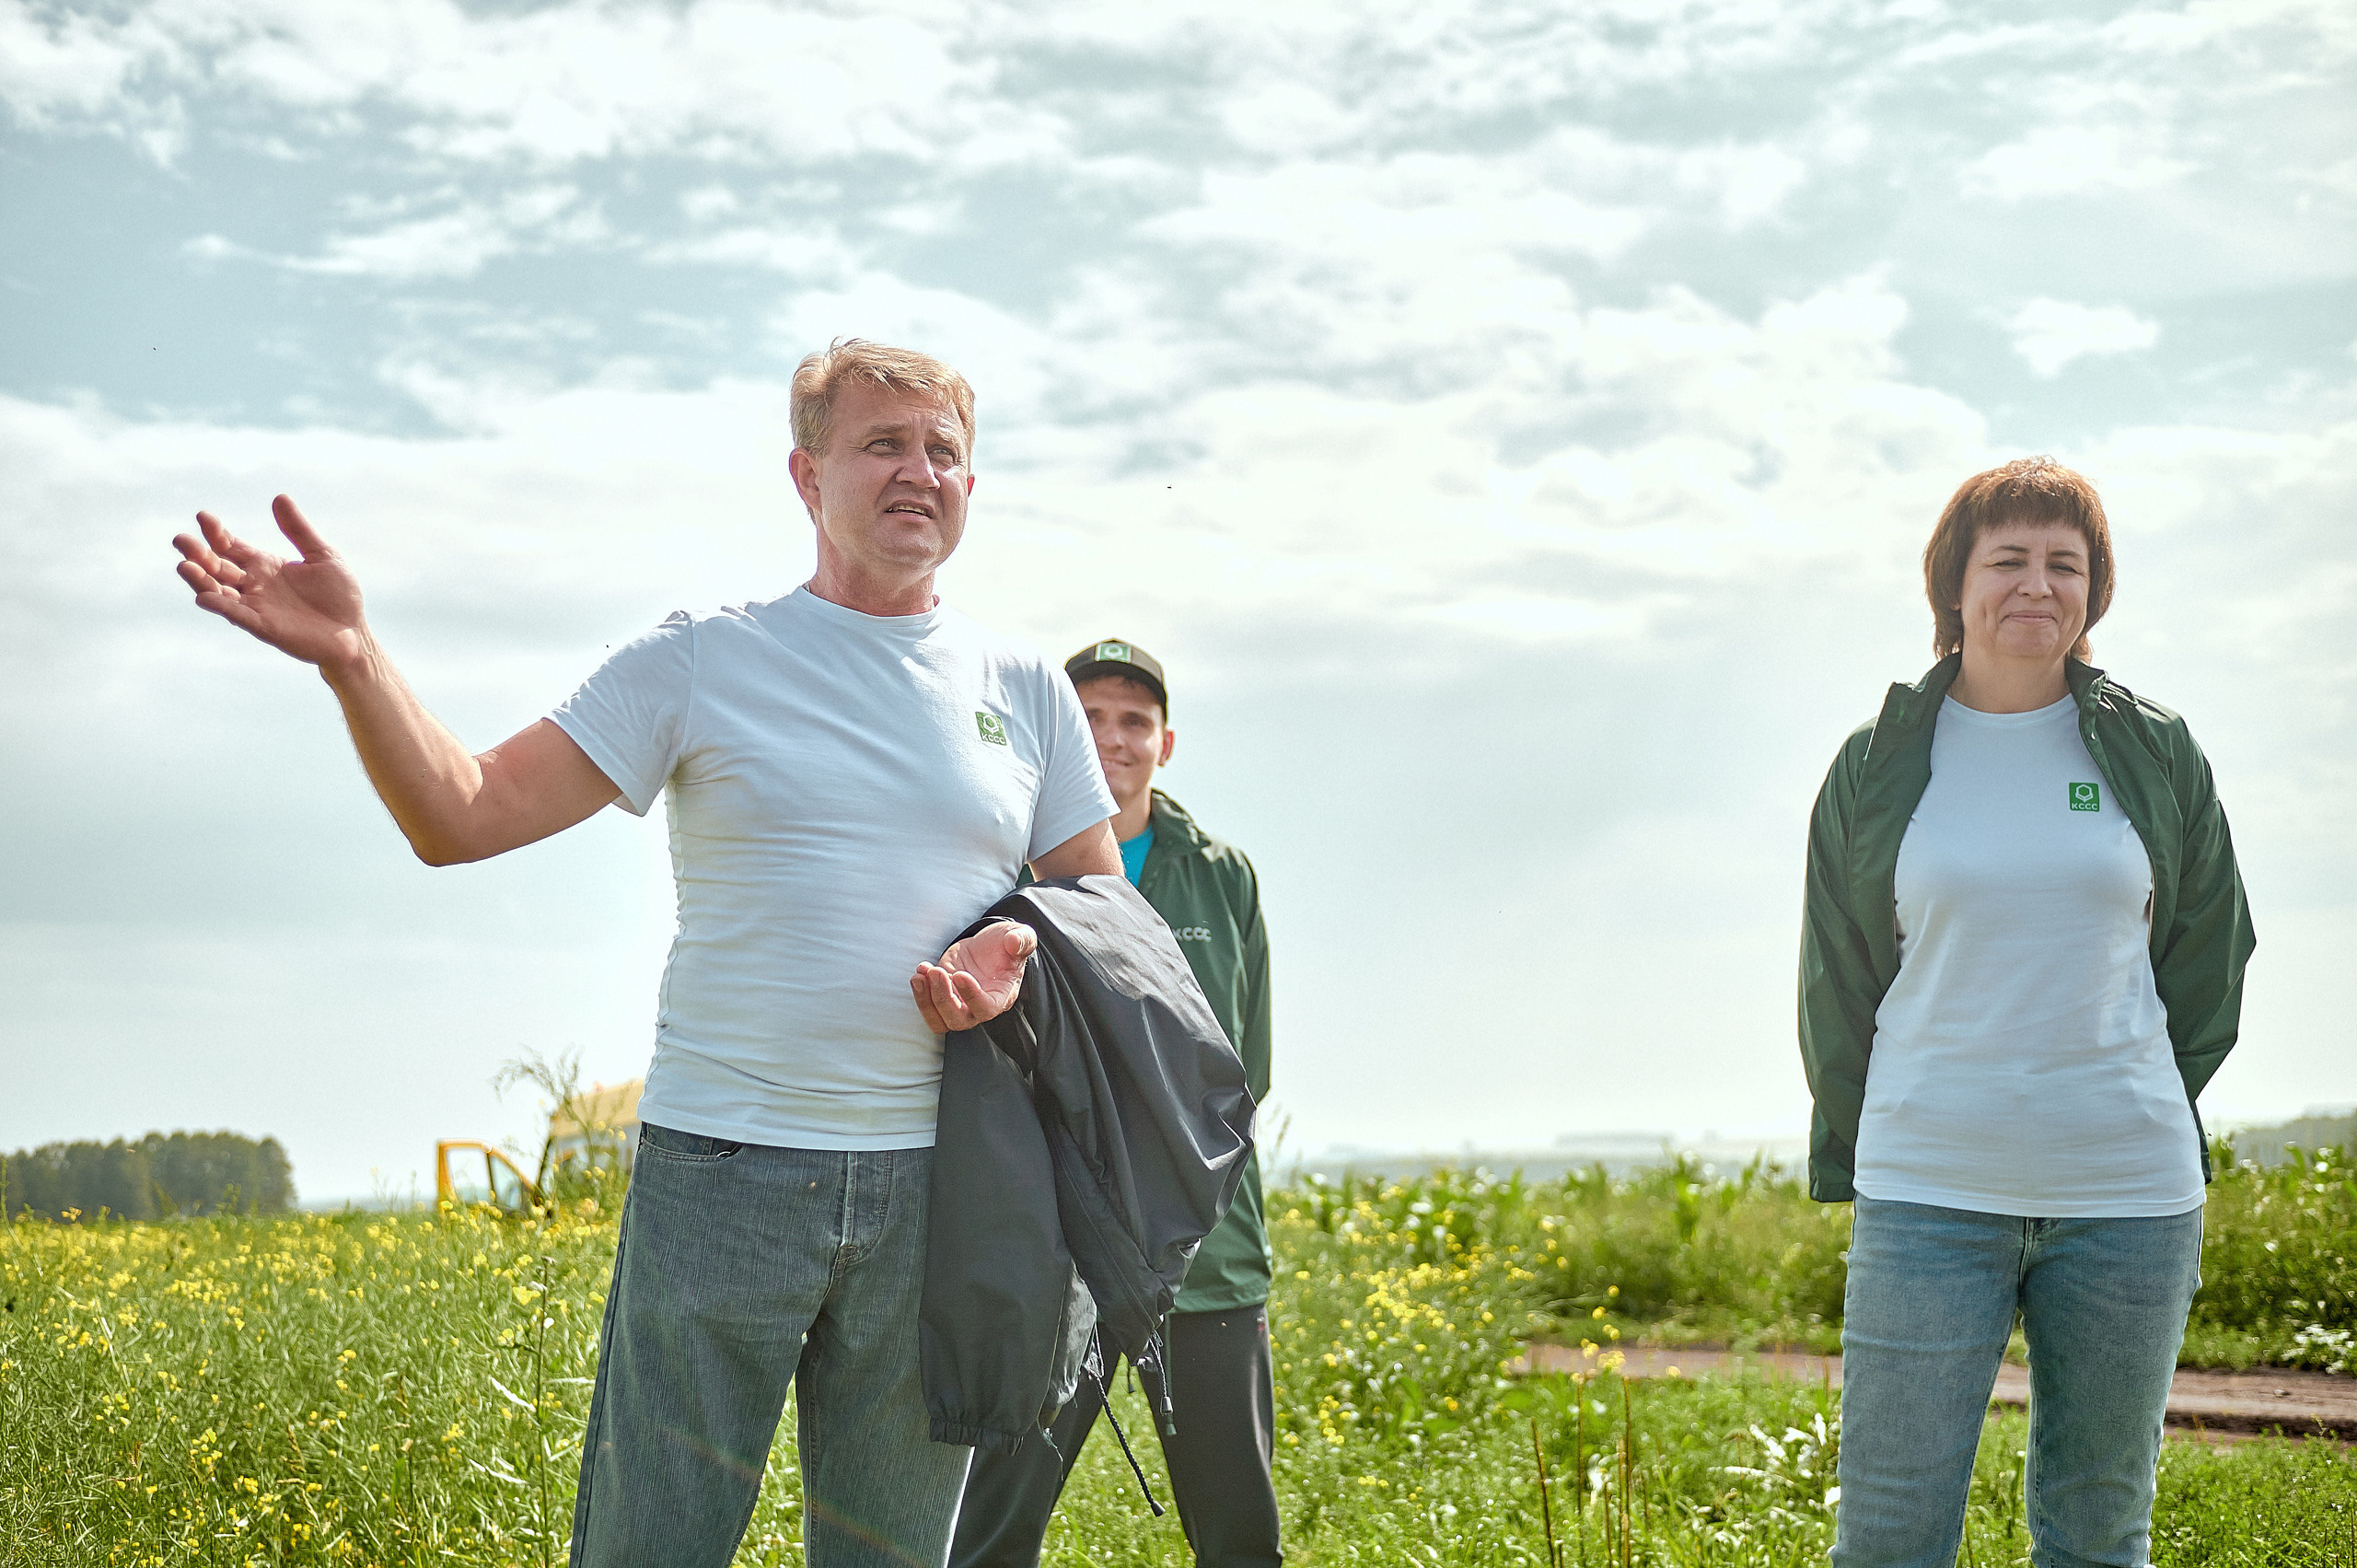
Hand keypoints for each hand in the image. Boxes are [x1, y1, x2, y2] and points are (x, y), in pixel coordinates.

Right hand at [173, 495, 368, 670]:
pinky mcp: (265, 627)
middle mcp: (254, 585)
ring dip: (200, 580)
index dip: (215, 532)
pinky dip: (221, 607)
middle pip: (217, 567)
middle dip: (197, 554)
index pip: (231, 545)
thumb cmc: (339, 595)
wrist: (354, 632)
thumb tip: (279, 497)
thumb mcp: (323, 555)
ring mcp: (256, 606)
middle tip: (180, 540)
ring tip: (184, 566)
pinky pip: (238, 616)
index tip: (203, 517)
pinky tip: (204, 598)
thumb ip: (299, 530)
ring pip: (219, 591)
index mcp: (264, 565)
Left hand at [911, 920, 1036, 1032]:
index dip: (971, 996)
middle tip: (936, 972)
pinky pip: (928, 1006)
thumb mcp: (1021, 936)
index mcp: (1001, 997)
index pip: (985, 1009)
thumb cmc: (1007, 945)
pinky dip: (920, 992)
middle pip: (958, 1021)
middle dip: (943, 999)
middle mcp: (978, 1006)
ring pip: (939, 1021)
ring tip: (921, 974)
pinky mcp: (943, 994)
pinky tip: (921, 968)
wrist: (990, 946)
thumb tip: (1014, 941)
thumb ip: (1022, 939)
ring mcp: (959, 1003)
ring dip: (925, 1001)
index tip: (959, 974)